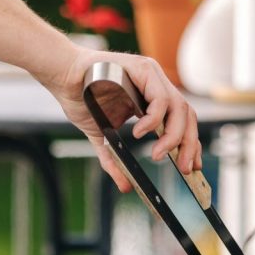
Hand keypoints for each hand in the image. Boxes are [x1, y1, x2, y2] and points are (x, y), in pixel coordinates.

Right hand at [40, 46, 202, 192]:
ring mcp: (152, 76)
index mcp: (152, 98)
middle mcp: (157, 85)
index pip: (182, 121)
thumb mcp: (102, 136)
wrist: (62, 77)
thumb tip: (125, 185)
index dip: (189, 144)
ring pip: (179, 107)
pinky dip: (154, 119)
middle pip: (186, 116)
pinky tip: (140, 133)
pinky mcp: (143, 69)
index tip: (191, 166)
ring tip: (157, 154)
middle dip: (188, 145)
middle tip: (183, 168)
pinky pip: (159, 98)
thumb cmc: (81, 99)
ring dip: (173, 135)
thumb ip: (114, 159)